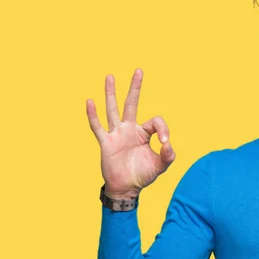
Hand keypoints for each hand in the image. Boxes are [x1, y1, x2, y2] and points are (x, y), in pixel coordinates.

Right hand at [86, 69, 175, 198]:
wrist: (127, 188)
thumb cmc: (143, 175)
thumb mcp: (161, 166)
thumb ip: (168, 155)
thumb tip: (168, 144)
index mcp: (144, 133)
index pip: (155, 122)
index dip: (163, 130)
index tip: (165, 143)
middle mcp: (129, 129)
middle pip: (132, 104)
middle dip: (135, 88)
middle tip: (139, 71)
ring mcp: (117, 134)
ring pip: (113, 110)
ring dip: (111, 94)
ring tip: (110, 76)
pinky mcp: (106, 143)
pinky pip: (98, 127)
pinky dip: (93, 115)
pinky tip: (90, 102)